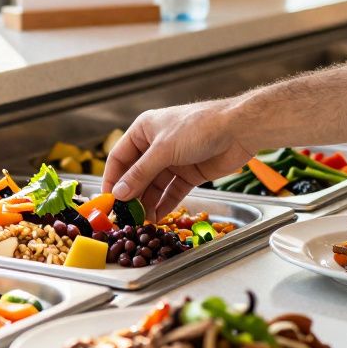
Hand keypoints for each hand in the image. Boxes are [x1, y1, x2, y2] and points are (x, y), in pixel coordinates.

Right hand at [102, 99, 251, 217]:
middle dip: (131, 194)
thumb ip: (140, 174)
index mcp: (144, 131)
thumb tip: (120, 194)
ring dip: (148, 202)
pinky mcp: (189, 173)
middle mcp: (156, 145)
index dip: (112, 179)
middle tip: (126, 215)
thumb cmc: (198, 127)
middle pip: (136, 174)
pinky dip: (165, 203)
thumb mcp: (164, 150)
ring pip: (154, 185)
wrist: (238, 129)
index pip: (119, 158)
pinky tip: (158, 216)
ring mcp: (173, 160)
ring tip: (142, 220)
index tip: (108, 200)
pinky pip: (172, 191)